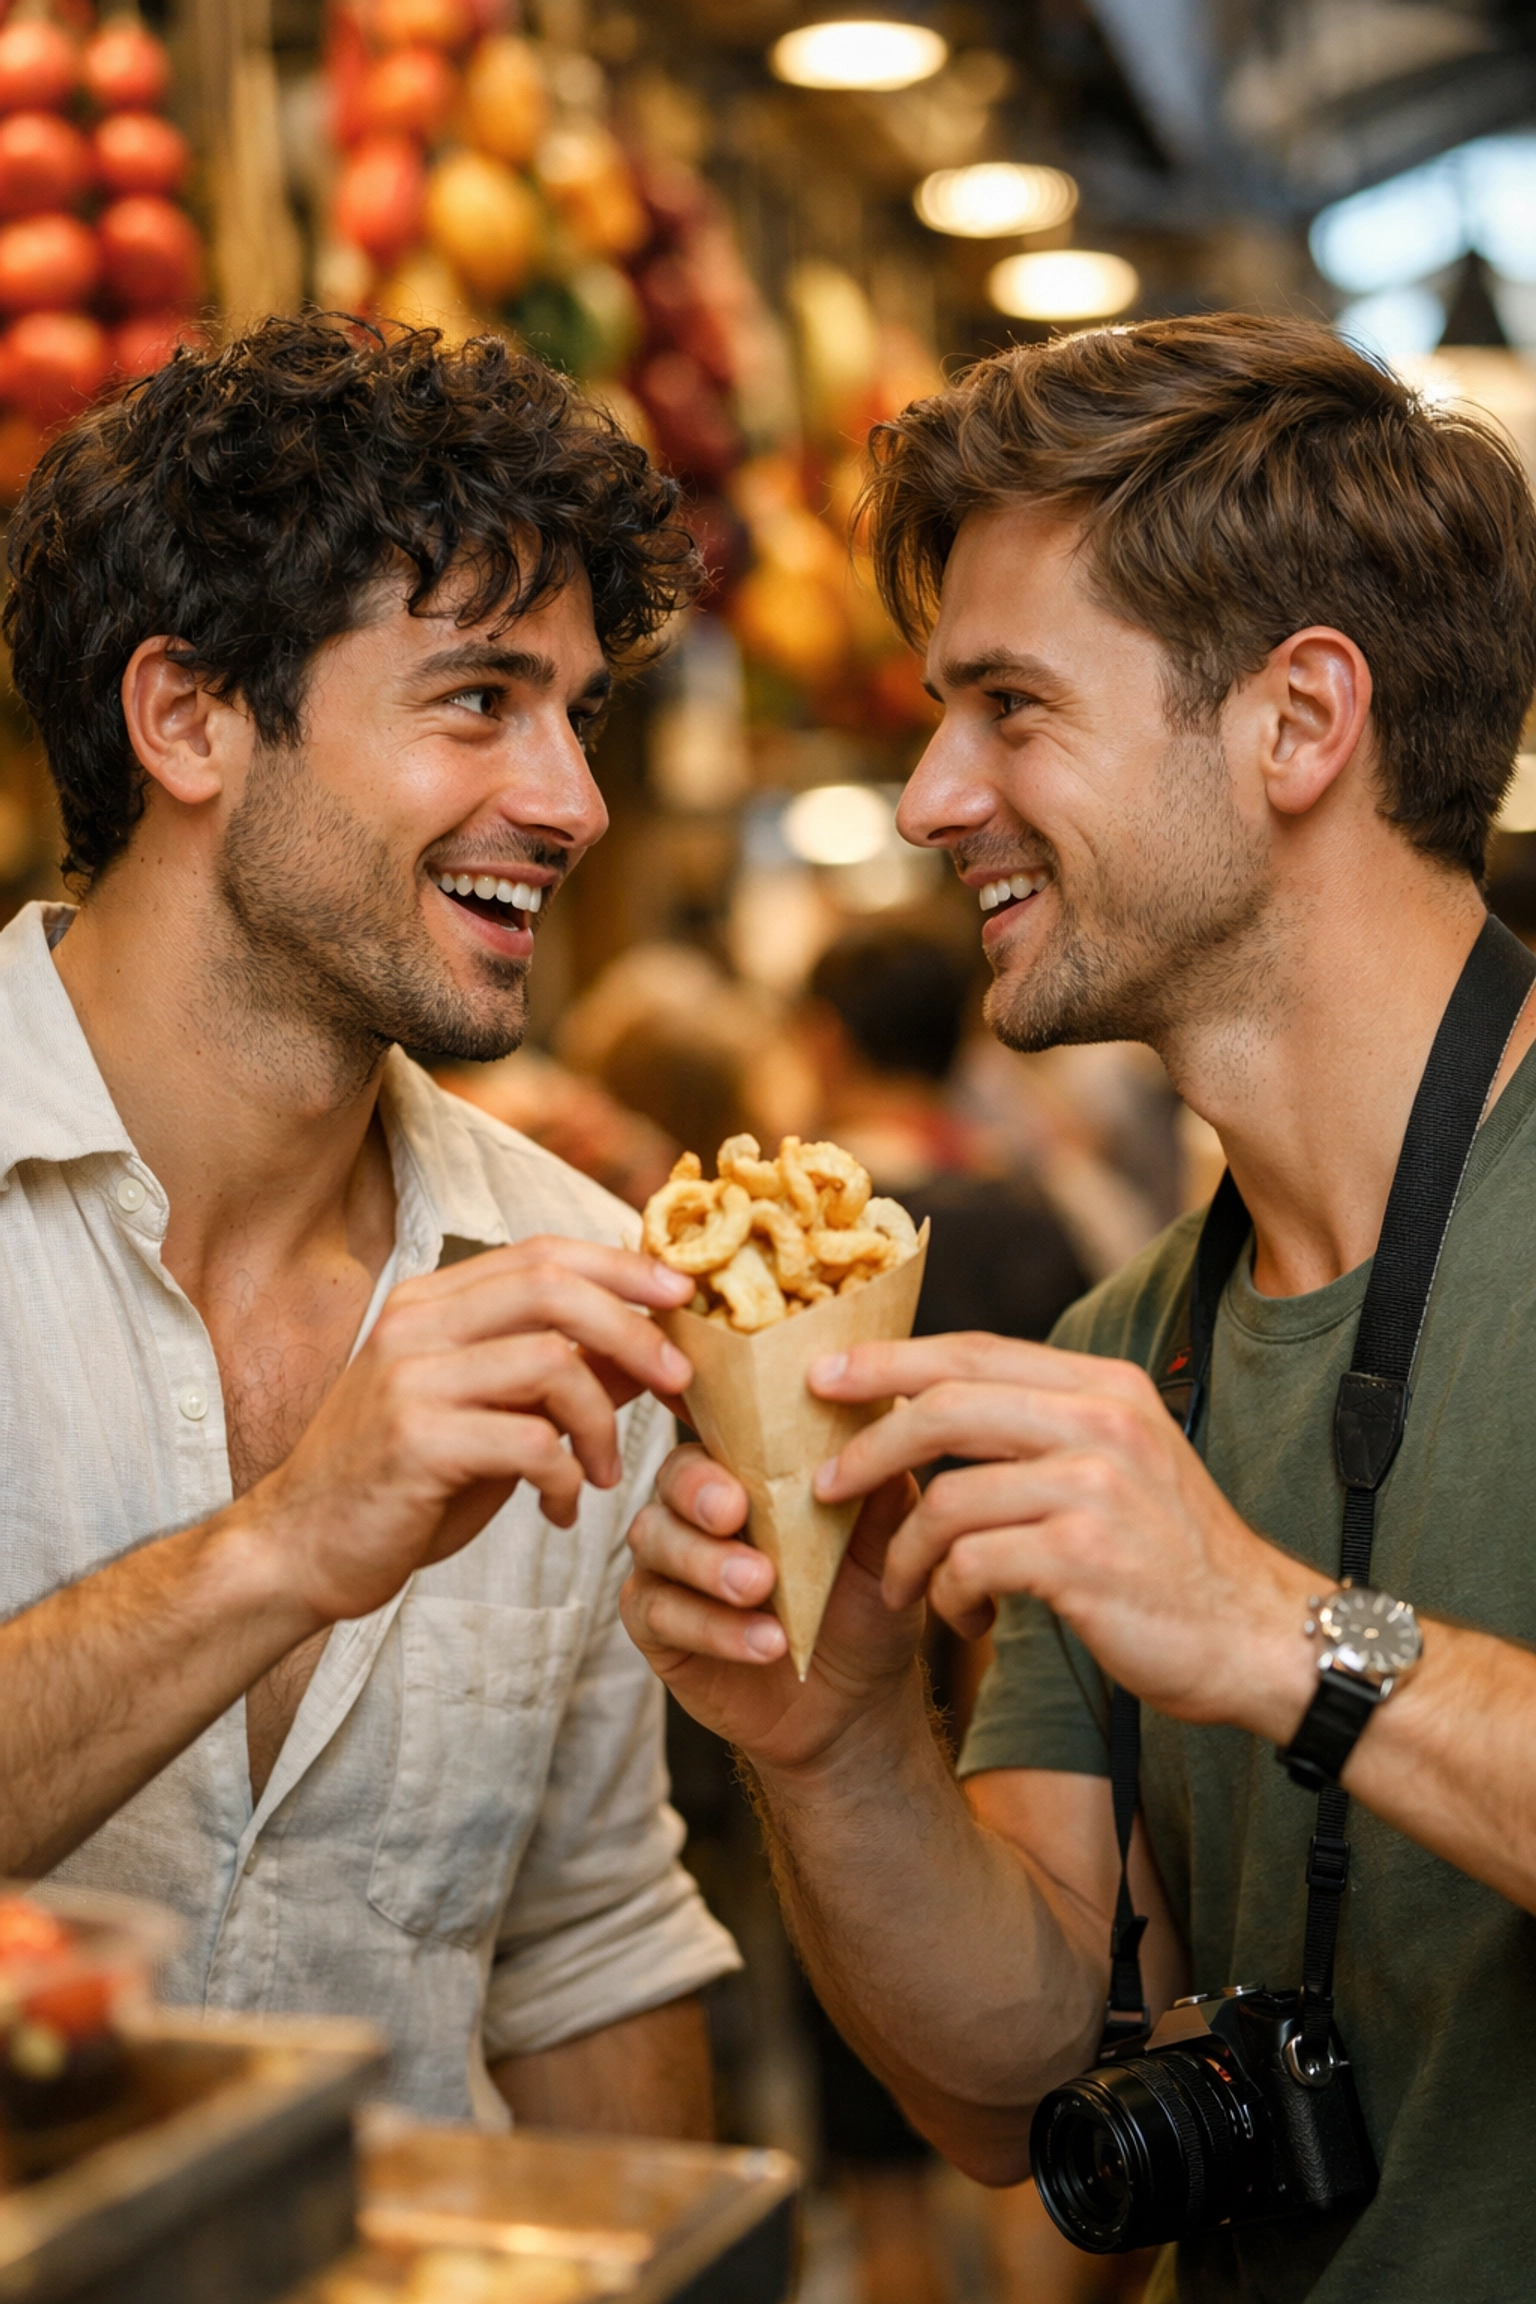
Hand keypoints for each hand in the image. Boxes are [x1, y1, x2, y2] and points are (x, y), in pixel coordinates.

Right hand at [241, 1239, 694, 1626]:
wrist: (299, 1547)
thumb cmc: (403, 1480)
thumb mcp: (485, 1411)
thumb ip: (556, 1372)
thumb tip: (651, 1344)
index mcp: (431, 1303)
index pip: (542, 1252)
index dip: (622, 1265)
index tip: (683, 1294)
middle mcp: (416, 1324)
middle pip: (555, 1288)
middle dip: (636, 1329)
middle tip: (679, 1380)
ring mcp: (411, 1379)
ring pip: (554, 1362)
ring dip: (604, 1422)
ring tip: (606, 1471)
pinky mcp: (415, 1441)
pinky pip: (531, 1443)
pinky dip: (568, 1478)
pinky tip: (561, 1510)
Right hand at [621, 1443, 921, 1774]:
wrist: (857, 1701)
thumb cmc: (864, 1605)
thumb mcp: (886, 1547)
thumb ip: (880, 1489)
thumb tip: (895, 1419)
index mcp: (750, 1469)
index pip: (719, 1423)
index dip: (713, 1412)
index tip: (737, 1420)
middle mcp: (699, 1506)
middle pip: (674, 1474)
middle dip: (700, 1490)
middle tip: (734, 1513)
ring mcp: (671, 1563)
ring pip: (654, 1538)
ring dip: (705, 1561)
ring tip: (759, 1587)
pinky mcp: (657, 1623)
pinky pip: (656, 1611)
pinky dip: (711, 1626)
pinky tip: (763, 1642)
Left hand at [808, 1333, 1316, 1743]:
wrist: (1264, 1639)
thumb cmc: (1176, 1560)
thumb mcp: (1124, 1462)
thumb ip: (1045, 1428)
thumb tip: (931, 1410)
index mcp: (1106, 1386)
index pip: (975, 1351)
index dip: (889, 1359)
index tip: (823, 1374)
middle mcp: (1102, 1422)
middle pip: (945, 1406)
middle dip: (867, 1444)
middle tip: (820, 1482)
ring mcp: (1095, 1488)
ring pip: (945, 1499)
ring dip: (904, 1553)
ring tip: (902, 1588)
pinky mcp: (1083, 1558)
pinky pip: (969, 1565)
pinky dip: (948, 1598)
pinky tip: (967, 1620)